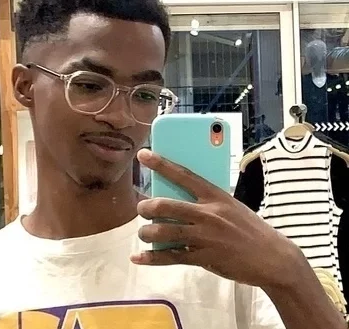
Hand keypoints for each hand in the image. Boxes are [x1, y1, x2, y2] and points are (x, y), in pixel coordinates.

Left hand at [130, 149, 305, 288]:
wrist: (274, 258)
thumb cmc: (250, 228)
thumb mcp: (230, 205)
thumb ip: (206, 201)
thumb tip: (176, 197)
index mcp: (215, 195)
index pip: (183, 174)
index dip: (161, 164)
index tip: (143, 155)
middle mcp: (208, 214)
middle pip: (166, 205)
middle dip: (146, 207)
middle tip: (141, 209)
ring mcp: (205, 237)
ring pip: (164, 231)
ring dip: (147, 233)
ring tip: (144, 234)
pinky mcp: (204, 258)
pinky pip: (171, 257)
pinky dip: (152, 258)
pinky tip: (139, 257)